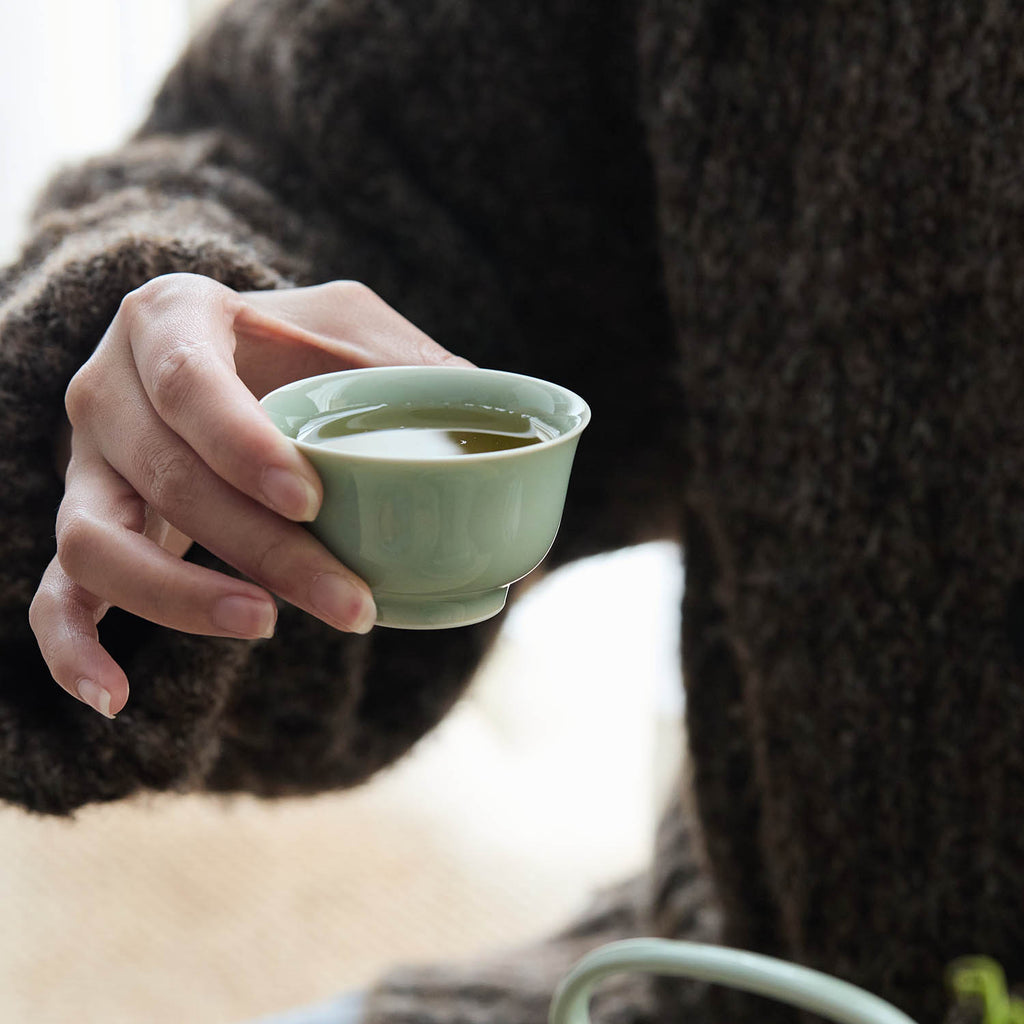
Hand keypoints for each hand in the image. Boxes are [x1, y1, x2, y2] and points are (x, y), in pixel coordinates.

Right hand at [29, 274, 470, 717]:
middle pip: (168, 479)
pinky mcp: (84, 525)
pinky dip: (73, 649)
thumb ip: (419, 370)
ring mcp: (87, 464)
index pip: (191, 384)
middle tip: (352, 604)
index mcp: (172, 320)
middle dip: (264, 551)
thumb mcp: (354, 328)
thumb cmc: (298, 343)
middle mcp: (109, 390)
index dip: (243, 447)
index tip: (311, 501)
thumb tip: (516, 465)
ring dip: (180, 599)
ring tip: (267, 625)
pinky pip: (54, 593)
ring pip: (97, 542)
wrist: (224, 353)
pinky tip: (119, 700)